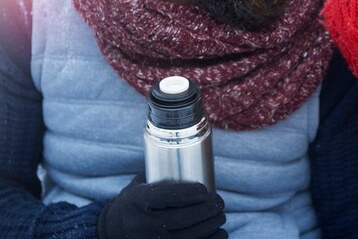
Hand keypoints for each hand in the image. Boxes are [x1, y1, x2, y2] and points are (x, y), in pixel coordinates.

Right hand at [98, 173, 226, 238]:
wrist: (112, 231)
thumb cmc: (134, 203)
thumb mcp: (139, 185)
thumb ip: (160, 173)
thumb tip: (191, 152)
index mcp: (137, 201)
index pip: (166, 197)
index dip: (189, 194)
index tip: (205, 190)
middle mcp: (143, 225)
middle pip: (183, 218)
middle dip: (208, 209)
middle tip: (220, 202)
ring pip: (190, 236)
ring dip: (211, 225)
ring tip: (220, 215)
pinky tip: (220, 233)